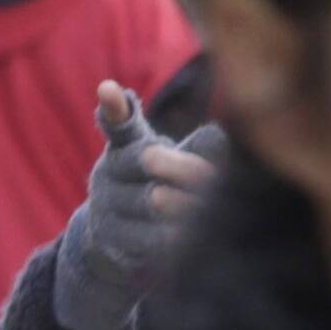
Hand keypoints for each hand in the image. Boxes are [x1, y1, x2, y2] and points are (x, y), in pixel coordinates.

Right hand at [54, 82, 219, 329]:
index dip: (114, 107)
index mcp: (122, 149)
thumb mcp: (171, 160)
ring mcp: (108, 208)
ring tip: (218, 206)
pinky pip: (148, 239)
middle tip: (216, 174)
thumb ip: (195, 146)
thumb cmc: (158, 184)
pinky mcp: (115, 241)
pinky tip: (199, 238)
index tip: (108, 88)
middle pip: (147, 162)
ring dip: (187, 203)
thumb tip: (223, 134)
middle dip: (185, 166)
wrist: (118, 238)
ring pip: (151, 201)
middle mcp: (108, 175)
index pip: (117, 124)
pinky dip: (176, 237)